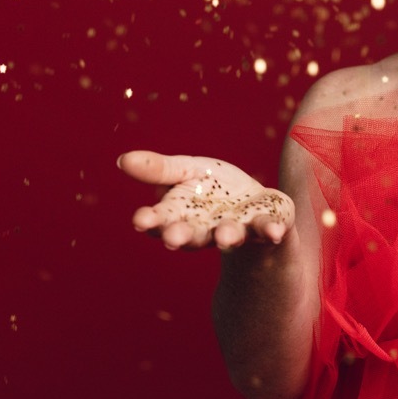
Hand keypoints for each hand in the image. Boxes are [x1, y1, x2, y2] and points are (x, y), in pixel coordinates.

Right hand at [119, 150, 294, 249]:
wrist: (252, 201)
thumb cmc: (211, 186)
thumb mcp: (186, 169)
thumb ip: (159, 169)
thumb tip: (122, 160)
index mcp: (181, 215)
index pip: (161, 220)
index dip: (151, 221)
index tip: (140, 221)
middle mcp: (207, 229)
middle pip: (192, 235)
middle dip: (183, 235)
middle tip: (174, 238)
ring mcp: (237, 230)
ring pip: (229, 235)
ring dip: (227, 236)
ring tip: (225, 237)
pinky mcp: (266, 226)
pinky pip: (268, 230)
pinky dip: (271, 231)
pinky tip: (276, 233)